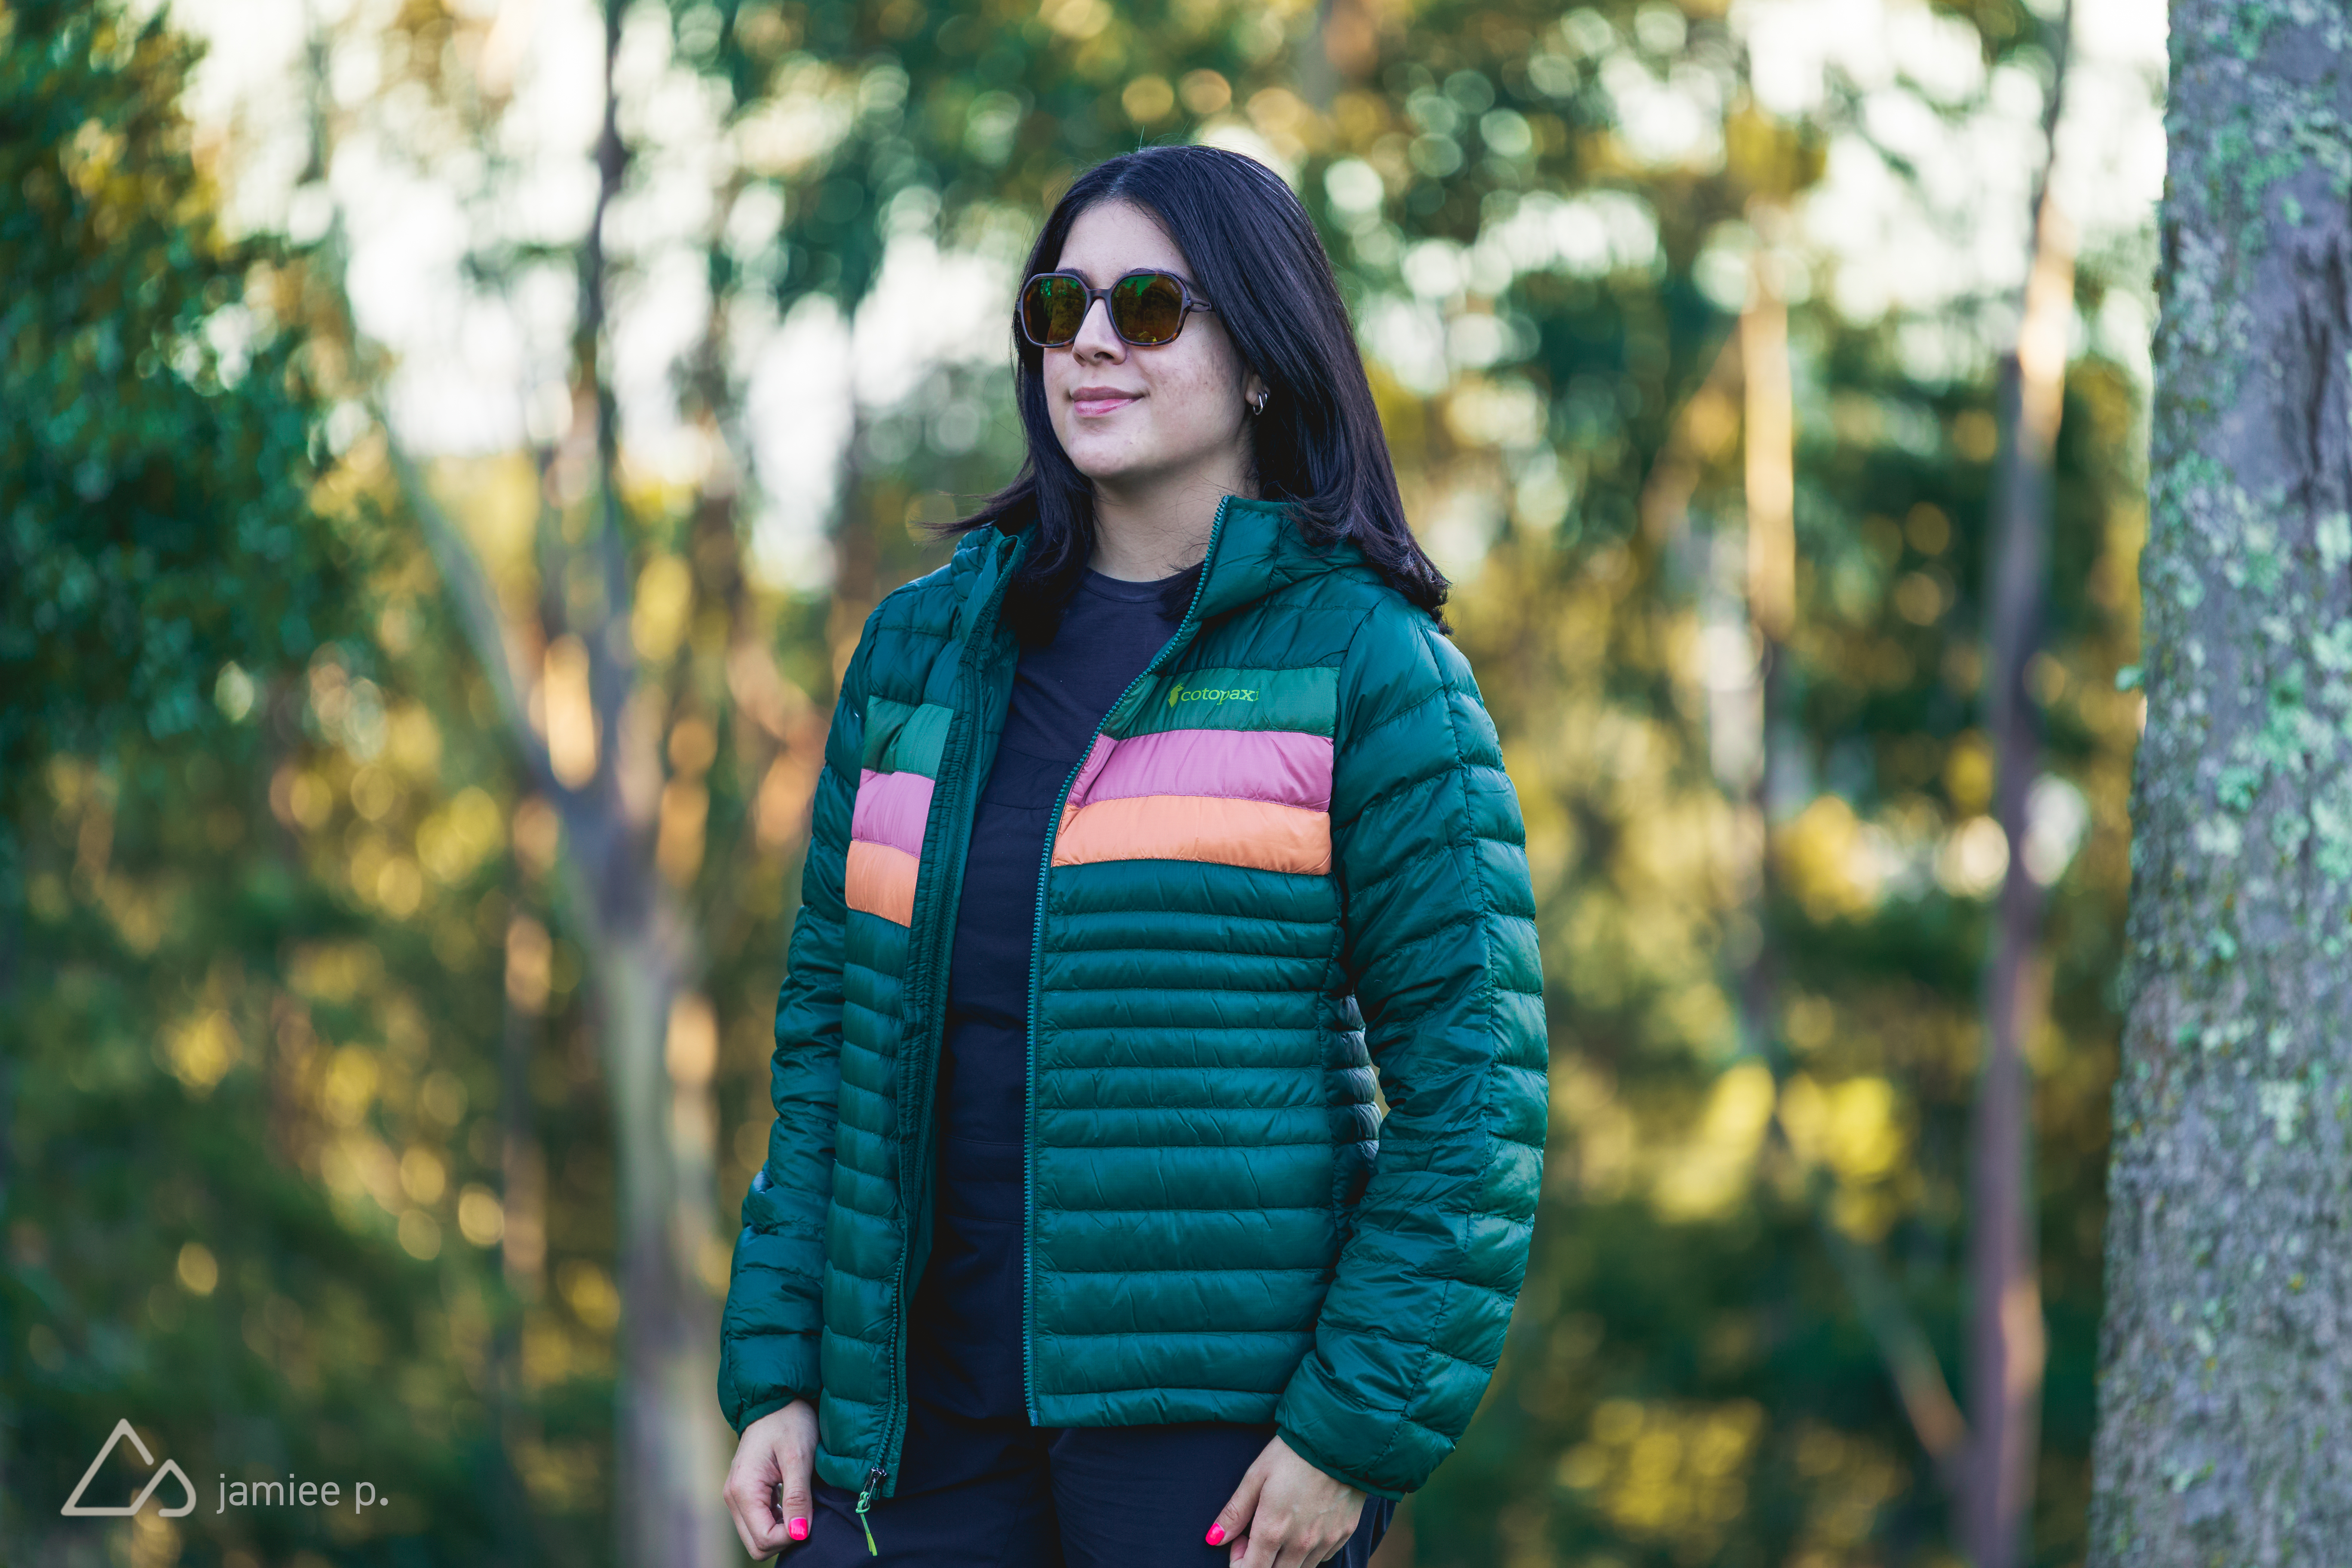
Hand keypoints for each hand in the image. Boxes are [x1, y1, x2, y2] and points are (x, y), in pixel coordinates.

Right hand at [723, 1399, 817, 1558]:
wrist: (778, 1398)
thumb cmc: (790, 1421)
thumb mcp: (799, 1457)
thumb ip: (797, 1497)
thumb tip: (798, 1534)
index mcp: (743, 1490)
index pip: (763, 1539)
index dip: (790, 1536)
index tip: (810, 1517)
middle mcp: (734, 1497)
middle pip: (757, 1545)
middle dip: (785, 1538)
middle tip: (806, 1513)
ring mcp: (738, 1497)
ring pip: (758, 1536)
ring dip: (783, 1529)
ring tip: (802, 1504)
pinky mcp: (746, 1494)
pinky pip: (760, 1522)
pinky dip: (779, 1521)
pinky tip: (795, 1502)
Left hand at [1206, 1432, 1368, 1567]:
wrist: (1340, 1437)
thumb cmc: (1293, 1452)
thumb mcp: (1256, 1475)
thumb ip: (1235, 1512)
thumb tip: (1214, 1538)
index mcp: (1274, 1529)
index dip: (1239, 1564)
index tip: (1239, 1542)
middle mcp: (1301, 1543)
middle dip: (1260, 1562)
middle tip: (1256, 1535)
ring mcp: (1326, 1540)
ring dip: (1284, 1558)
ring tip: (1281, 1527)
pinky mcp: (1344, 1534)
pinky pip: (1322, 1557)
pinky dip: (1308, 1551)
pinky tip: (1304, 1526)